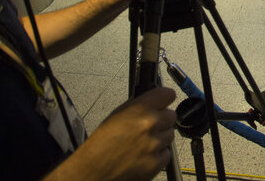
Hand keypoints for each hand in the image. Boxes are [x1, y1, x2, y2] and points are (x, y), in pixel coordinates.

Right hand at [45, 87, 178, 180]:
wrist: (93, 171)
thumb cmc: (100, 145)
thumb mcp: (117, 115)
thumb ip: (139, 106)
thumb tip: (153, 101)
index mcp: (140, 109)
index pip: (168, 94)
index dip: (164, 99)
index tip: (163, 102)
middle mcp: (150, 125)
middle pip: (171, 116)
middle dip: (162, 120)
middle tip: (148, 127)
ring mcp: (154, 144)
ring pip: (170, 135)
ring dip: (160, 138)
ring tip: (141, 143)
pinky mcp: (156, 162)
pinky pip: (167, 153)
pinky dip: (158, 155)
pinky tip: (143, 154)